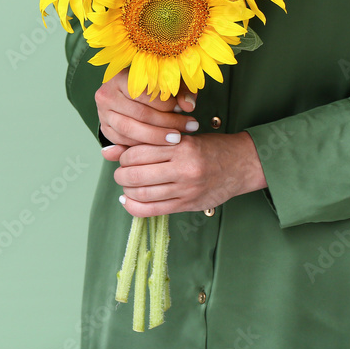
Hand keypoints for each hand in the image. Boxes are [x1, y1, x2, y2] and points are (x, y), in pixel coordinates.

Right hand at [95, 67, 198, 154]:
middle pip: (140, 114)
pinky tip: (161, 144)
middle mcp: (106, 94)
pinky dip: (143, 145)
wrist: (125, 95)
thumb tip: (189, 105)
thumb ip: (181, 91)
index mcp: (119, 77)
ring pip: (130, 130)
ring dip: (156, 137)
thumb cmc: (151, 87)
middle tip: (189, 127)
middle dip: (167, 123)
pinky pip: (124, 141)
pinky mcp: (104, 129)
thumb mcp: (167, 83)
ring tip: (177, 138)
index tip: (185, 110)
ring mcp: (103, 113)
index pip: (146, 93)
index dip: (168, 104)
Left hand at [105, 132, 268, 216]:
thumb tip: (107, 151)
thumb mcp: (179, 138)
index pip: (137, 152)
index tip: (124, 157)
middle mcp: (183, 168)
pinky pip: (153, 211)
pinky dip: (134, 207)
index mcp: (180, 146)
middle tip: (121, 173)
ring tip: (127, 186)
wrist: (243, 164)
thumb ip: (145, 144)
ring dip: (127, 191)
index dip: (123, 156)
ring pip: (142, 194)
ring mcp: (187, 189)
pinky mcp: (189, 205)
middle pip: (135, 174)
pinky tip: (129, 201)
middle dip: (121, 175)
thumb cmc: (209, 147)